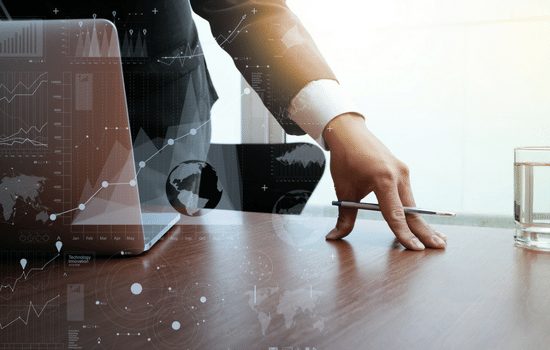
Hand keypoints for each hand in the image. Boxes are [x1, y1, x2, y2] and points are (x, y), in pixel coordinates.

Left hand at [323, 113, 446, 249]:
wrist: (350, 133)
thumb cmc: (345, 160)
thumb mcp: (343, 190)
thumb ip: (344, 217)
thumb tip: (335, 237)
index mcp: (383, 179)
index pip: (395, 214)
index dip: (404, 233)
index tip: (415, 248)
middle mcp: (398, 175)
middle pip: (412, 210)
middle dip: (425, 231)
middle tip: (439, 248)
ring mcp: (403, 172)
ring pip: (413, 204)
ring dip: (422, 223)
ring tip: (438, 240)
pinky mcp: (403, 171)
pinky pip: (408, 195)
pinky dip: (414, 211)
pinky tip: (423, 224)